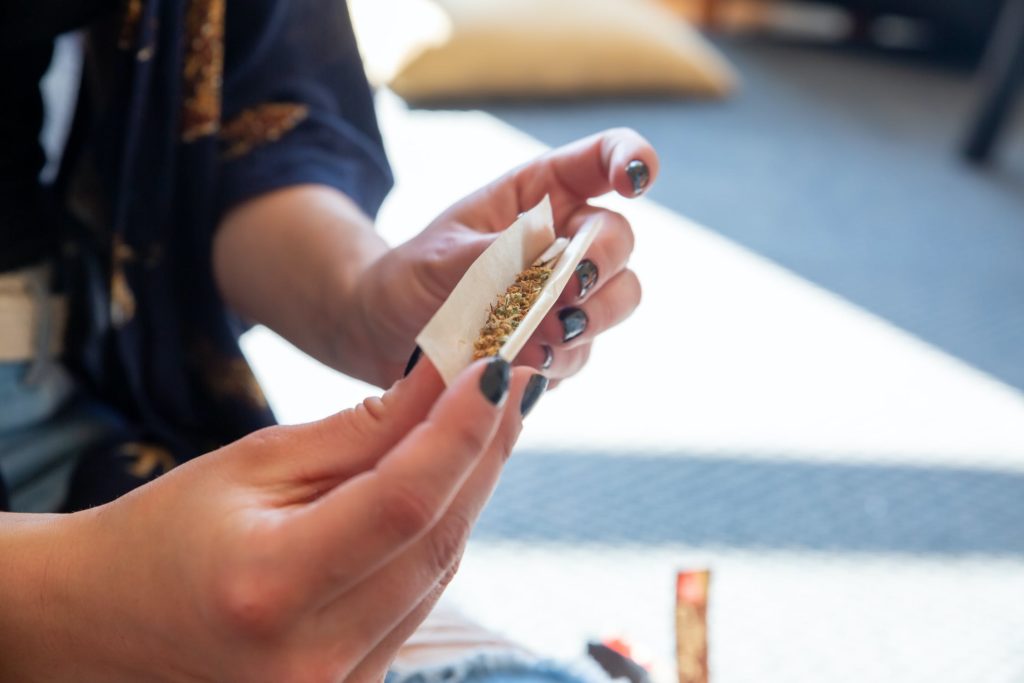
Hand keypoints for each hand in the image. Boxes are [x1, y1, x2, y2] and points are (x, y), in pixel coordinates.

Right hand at [0, 358, 534, 682]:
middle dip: (486, 450)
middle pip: (439, 539)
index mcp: (272, 587)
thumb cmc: (168, 531)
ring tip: (485, 420)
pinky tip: (448, 482)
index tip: (498, 368)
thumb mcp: (255, 461)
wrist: (110, 620)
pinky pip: (421, 598)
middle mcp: (313, 656)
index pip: (405, 501)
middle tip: (512, 381)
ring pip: (441, 569)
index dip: (464, 430)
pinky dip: (440, 534)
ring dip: (471, 489)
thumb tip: (446, 379)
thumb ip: (360, 429)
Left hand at [349, 128, 658, 385]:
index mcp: (539, 194)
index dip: (631, 160)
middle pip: (620, 238)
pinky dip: (558, 359)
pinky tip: (521, 359)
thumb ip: (497, 256)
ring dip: (588, 317)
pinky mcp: (565, 343)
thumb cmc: (414, 277)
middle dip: (600, 263)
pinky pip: (586, 352)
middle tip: (566, 288)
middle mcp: (565, 238)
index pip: (602, 159)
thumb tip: (550, 261)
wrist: (391, 336)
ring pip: (620, 298)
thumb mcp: (442, 257)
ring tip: (540, 333)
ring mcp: (570, 294)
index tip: (636, 181)